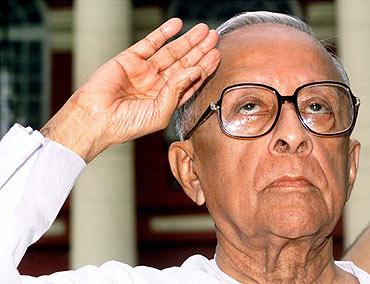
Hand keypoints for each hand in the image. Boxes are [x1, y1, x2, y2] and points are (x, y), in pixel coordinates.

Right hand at [41, 18, 219, 161]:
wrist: (96, 119)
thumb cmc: (126, 125)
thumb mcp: (160, 113)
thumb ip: (178, 91)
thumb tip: (195, 71)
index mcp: (165, 99)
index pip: (189, 80)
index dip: (204, 68)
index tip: (216, 56)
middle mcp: (156, 84)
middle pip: (183, 63)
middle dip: (200, 50)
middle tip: (214, 37)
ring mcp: (144, 70)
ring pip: (170, 51)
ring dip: (187, 40)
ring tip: (203, 30)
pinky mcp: (130, 59)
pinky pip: (150, 43)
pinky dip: (163, 33)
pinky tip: (177, 26)